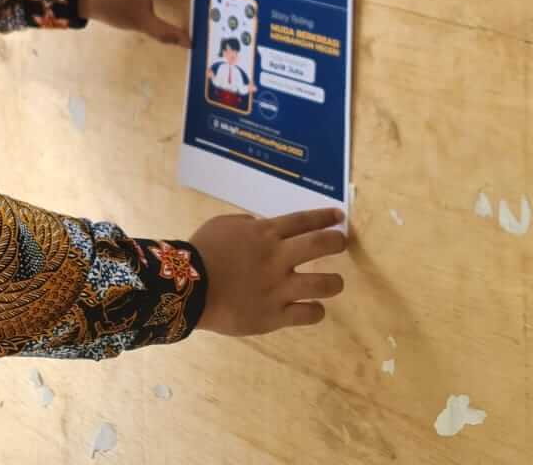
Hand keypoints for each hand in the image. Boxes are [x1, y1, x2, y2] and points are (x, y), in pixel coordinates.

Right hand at [192, 209, 346, 335]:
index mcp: (266, 234)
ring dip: (334, 282)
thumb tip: (263, 226)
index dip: (324, 217)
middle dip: (337, 242)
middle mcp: (278, 258)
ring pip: (323, 284)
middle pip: (320, 245)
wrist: (190, 287)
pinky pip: (307, 314)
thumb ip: (249, 224)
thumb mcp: (225, 224)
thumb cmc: (204, 250)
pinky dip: (315, 311)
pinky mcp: (275, 315)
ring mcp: (279, 288)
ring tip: (336, 282)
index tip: (339, 216)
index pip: (303, 221)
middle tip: (341, 243)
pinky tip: (315, 308)